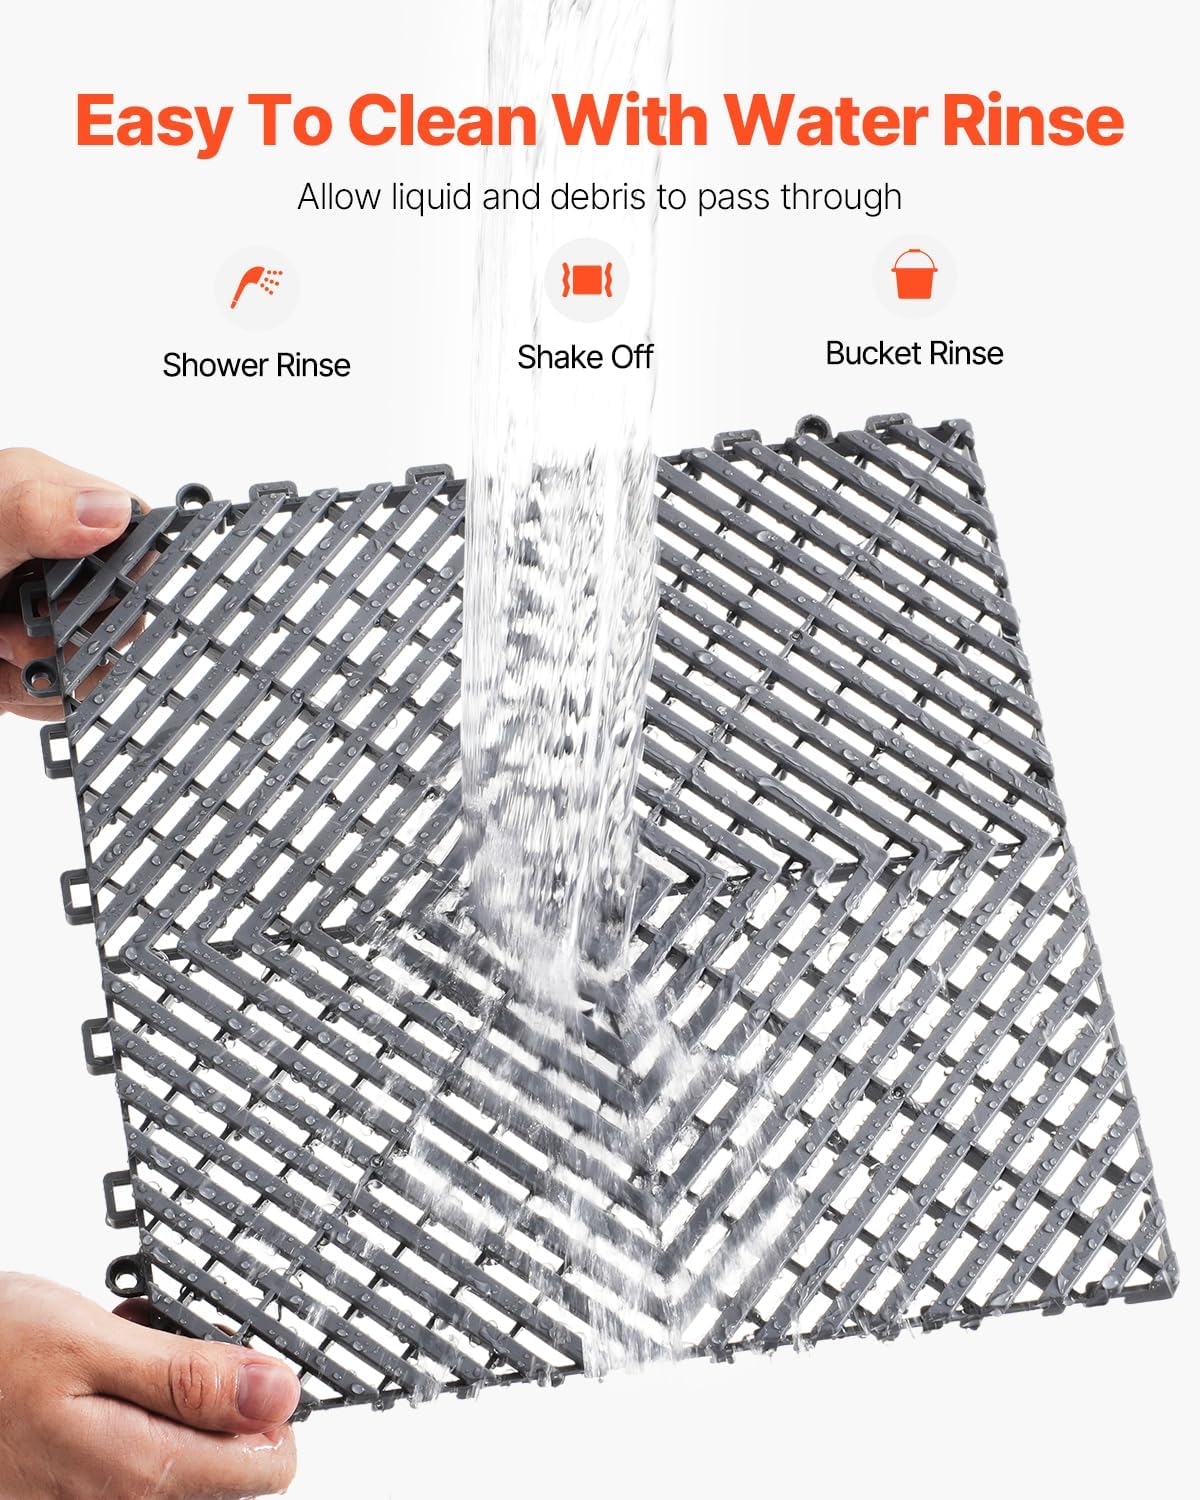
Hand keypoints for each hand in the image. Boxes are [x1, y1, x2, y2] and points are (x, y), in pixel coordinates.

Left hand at [0, 448, 136, 721]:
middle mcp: (48, 553)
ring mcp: (36, 607)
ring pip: (96, 659)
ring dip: (43, 675)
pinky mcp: (22, 654)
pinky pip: (61, 692)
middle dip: (74, 638)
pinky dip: (28, 696)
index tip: (81, 602)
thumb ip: (30, 513)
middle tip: (8, 631)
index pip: (132, 533)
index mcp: (42, 499)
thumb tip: (108, 509)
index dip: (124, 577)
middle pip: (122, 608)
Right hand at [0, 1274, 299, 1498]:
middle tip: (171, 1337)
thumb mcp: (92, 1342)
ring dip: (168, 1394)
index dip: (272, 1399)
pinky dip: (130, 1406)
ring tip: (126, 1343)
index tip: (244, 1351)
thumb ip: (193, 1376)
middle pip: (225, 1461)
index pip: (269, 1464)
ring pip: (176, 1451)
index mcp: (139, 1473)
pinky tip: (99, 1365)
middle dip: (214, 1392)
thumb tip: (282, 1393)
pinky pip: (129, 1453)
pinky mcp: (65, 1492)